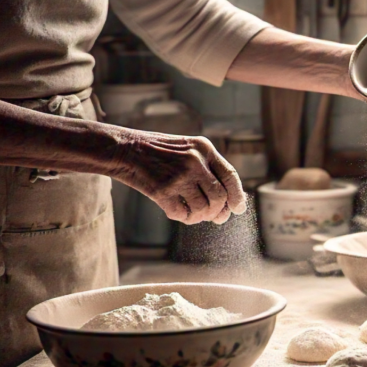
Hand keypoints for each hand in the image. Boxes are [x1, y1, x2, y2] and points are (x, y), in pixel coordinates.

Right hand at [111, 132, 245, 224]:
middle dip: (219, 211)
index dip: (237, 196)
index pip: (231, 176)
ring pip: (203, 208)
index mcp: (204, 149)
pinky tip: (178, 211)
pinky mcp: (163, 191)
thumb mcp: (189, 149)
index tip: (238, 209)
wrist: (127, 149)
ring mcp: (179, 176)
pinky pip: (183, 214)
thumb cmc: (160, 152)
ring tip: (193, 213)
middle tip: (215, 217)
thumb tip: (227, 204)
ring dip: (200, 217)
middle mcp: (195, 161)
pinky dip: (184, 217)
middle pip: (220, 196)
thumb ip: (208, 169)